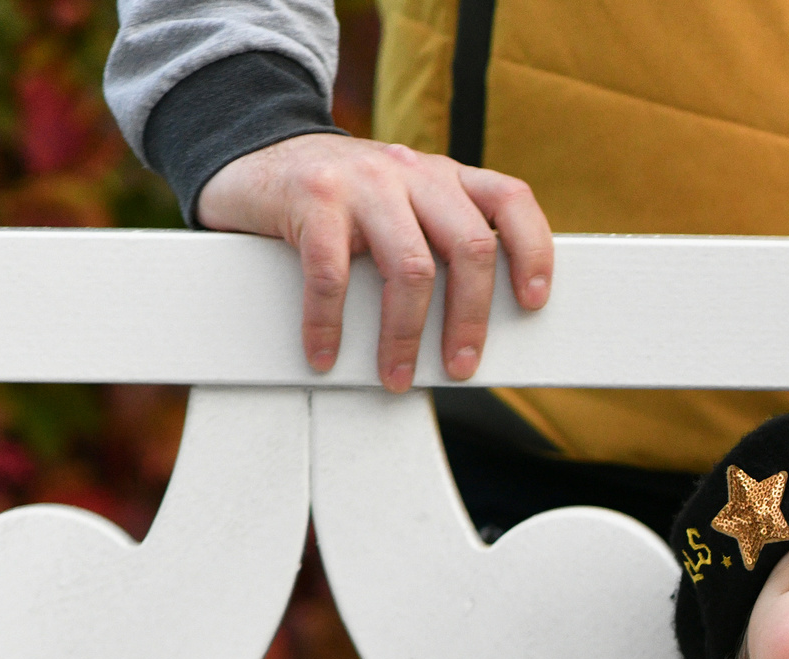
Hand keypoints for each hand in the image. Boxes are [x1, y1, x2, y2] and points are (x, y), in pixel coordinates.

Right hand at [194, 132, 553, 390]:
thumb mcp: (403, 204)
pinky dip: (329, 323)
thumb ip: (439, 237)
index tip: (533, 301)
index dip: (533, 250)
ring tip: (396, 374)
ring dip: (405, 336)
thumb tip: (475, 323)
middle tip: (460, 365)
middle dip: (470, 319)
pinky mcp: (312, 197)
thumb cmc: (339, 199)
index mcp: (443, 176)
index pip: (510, 200)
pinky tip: (326, 353)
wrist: (254, 154)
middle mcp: (411, 172)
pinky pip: (332, 274)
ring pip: (410, 268)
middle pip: (468, 248)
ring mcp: (363, 181)